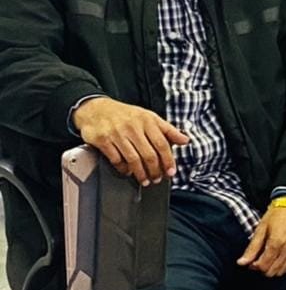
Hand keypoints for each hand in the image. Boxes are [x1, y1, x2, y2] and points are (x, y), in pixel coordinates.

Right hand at [72, 96, 188, 186]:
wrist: (96, 109)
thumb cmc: (126, 115)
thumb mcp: (149, 117)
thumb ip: (168, 130)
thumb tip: (185, 140)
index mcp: (148, 120)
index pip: (162, 143)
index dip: (168, 159)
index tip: (171, 171)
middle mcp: (134, 127)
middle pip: (149, 154)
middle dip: (155, 170)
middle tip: (157, 179)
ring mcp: (118, 134)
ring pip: (133, 159)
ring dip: (140, 173)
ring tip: (145, 180)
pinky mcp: (103, 140)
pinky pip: (116, 159)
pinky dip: (123, 168)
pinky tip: (127, 172)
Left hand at [237, 206, 285, 276]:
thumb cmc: (277, 215)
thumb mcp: (261, 228)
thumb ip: (252, 248)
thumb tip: (241, 263)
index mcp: (277, 242)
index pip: (263, 266)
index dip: (254, 266)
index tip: (252, 261)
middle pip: (271, 271)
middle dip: (262, 268)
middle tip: (259, 259)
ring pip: (281, 272)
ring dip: (272, 268)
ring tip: (269, 258)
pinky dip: (282, 266)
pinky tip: (278, 257)